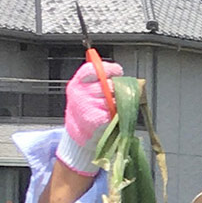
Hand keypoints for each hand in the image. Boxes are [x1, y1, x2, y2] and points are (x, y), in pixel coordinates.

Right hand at [58, 59, 121, 173]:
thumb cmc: (87, 109)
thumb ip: (101, 81)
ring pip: (112, 99)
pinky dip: (115, 115)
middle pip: (108, 84)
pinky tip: (111, 117)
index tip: (118, 72)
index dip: (108, 69)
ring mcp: (86, 105)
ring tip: (113, 108)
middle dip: (117, 90)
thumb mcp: (89, 91)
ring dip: (118, 103)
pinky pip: (112, 113)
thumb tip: (122, 77)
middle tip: (118, 95)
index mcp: (79, 82)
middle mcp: (80, 92)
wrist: (78, 133)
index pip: (93, 69)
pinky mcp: (94, 118)